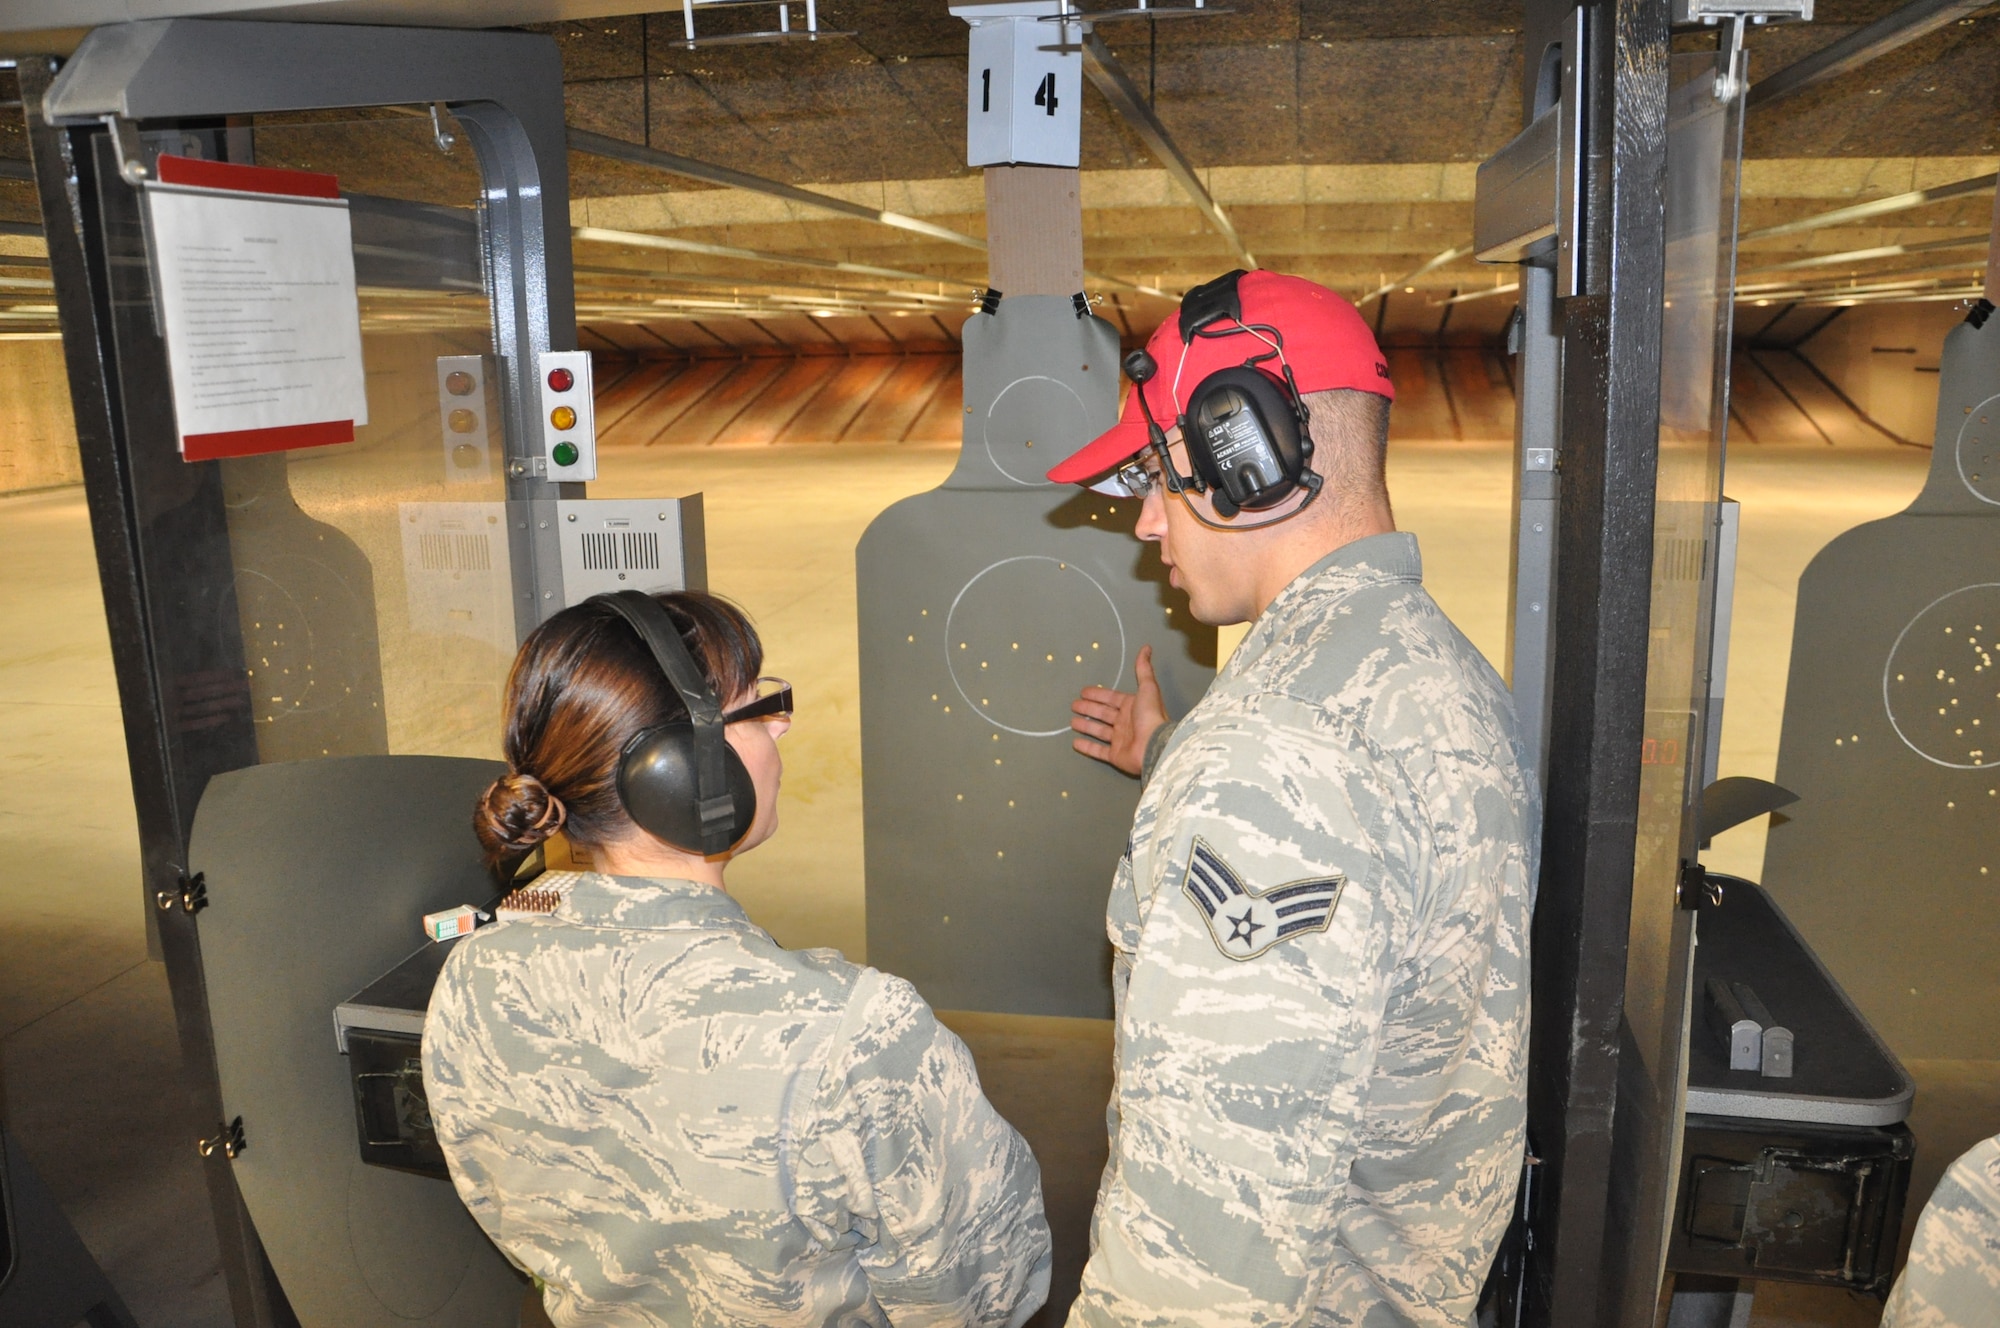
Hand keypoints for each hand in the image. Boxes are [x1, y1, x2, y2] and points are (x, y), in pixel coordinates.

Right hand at [1070, 644, 1167, 776]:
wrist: (1154, 745)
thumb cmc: (1150, 716)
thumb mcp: (1147, 688)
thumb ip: (1144, 669)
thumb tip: (1147, 647)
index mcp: (1133, 707)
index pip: (1111, 698)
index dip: (1098, 695)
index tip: (1083, 692)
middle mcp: (1126, 723)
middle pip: (1103, 714)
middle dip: (1089, 708)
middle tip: (1073, 704)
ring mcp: (1120, 740)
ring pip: (1099, 731)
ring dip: (1086, 726)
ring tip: (1072, 721)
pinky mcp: (1115, 756)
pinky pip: (1099, 751)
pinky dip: (1087, 747)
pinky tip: (1075, 743)